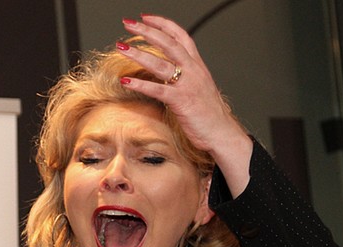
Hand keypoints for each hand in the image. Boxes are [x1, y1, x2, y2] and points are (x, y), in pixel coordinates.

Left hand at [119, 14, 252, 195]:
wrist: (221, 132)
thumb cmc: (208, 114)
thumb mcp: (197, 89)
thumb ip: (183, 78)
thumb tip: (166, 75)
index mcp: (197, 65)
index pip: (181, 36)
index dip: (163, 24)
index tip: (146, 18)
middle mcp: (193, 70)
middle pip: (169, 43)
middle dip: (147, 31)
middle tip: (128, 23)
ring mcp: (188, 84)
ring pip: (160, 62)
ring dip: (138, 53)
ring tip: (121, 47)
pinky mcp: (181, 101)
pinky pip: (157, 89)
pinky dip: (140, 84)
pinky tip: (125, 81)